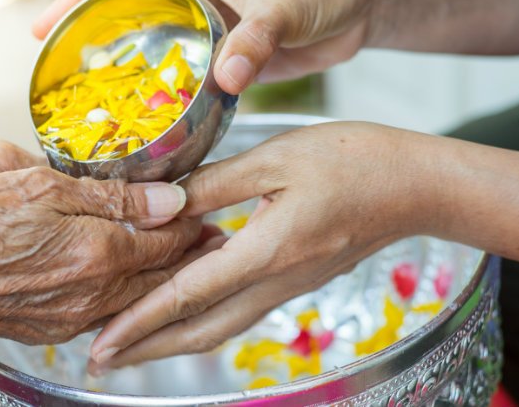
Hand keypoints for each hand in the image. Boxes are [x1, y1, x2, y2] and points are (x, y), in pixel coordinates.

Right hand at [0, 166, 203, 342]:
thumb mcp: (37, 185)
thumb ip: (109, 197)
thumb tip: (168, 200)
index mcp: (99, 252)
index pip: (168, 239)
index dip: (192, 222)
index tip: (207, 209)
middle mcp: (94, 293)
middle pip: (164, 275)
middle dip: (194, 254)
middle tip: (216, 236)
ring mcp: (73, 316)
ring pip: (140, 298)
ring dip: (167, 277)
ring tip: (188, 258)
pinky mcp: (51, 328)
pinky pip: (109, 314)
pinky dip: (133, 297)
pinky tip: (134, 285)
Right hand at [33, 0, 380, 93]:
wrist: (363, 4)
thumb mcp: (287, 4)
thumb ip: (257, 36)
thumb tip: (229, 75)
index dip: (77, 3)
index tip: (41, 31)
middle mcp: (193, 3)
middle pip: (129, 26)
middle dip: (93, 52)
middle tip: (64, 93)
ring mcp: (209, 35)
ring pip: (156, 59)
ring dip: (130, 84)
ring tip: (99, 119)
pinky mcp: (230, 63)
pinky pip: (190, 83)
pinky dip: (172, 103)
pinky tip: (156, 127)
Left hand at [87, 122, 435, 371]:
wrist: (415, 186)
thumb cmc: (355, 161)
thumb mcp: (278, 157)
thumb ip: (217, 182)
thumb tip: (167, 202)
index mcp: (267, 251)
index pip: (189, 295)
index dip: (140, 321)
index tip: (102, 344)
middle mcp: (276, 281)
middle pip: (201, 331)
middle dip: (148, 349)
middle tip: (103, 360)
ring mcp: (288, 285)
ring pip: (220, 325)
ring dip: (172, 338)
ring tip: (133, 342)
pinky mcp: (296, 279)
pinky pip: (240, 308)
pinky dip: (203, 316)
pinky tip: (185, 306)